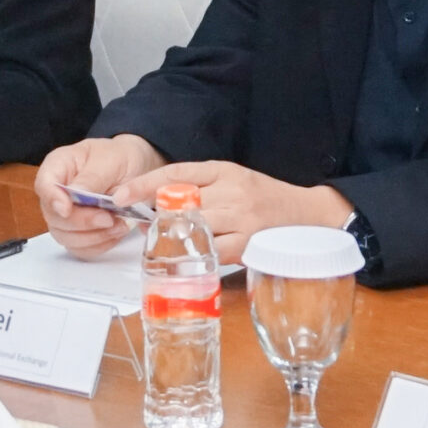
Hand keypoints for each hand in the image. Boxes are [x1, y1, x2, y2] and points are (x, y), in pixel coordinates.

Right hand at [35, 133, 166, 254]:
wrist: (136, 168)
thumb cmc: (120, 157)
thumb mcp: (111, 159)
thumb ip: (92, 177)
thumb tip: (75, 193)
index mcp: (58, 166)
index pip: (44, 185)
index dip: (52, 200)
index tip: (67, 209)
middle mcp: (56, 192)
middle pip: (54, 217)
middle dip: (82, 222)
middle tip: (109, 218)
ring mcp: (65, 215)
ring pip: (65, 237)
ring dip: (93, 237)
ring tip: (119, 225)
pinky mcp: (78, 232)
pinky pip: (81, 248)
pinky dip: (99, 245)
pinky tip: (115, 233)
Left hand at [107, 160, 352, 265]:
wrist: (308, 215)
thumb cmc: (264, 198)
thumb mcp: (232, 179)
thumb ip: (199, 187)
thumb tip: (155, 201)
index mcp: (224, 170)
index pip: (175, 173)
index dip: (143, 184)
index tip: (119, 195)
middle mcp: (232, 190)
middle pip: (179, 203)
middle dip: (157, 217)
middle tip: (142, 226)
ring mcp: (241, 218)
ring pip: (192, 228)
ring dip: (174, 238)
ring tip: (166, 243)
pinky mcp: (247, 244)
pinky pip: (210, 252)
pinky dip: (196, 256)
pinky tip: (189, 257)